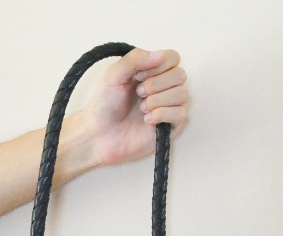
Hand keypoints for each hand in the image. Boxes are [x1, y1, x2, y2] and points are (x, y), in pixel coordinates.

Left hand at [77, 48, 188, 166]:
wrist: (99, 134)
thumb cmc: (105, 105)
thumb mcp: (114, 74)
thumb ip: (135, 59)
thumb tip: (160, 55)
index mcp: (152, 72)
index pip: (173, 58)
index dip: (158, 65)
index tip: (138, 76)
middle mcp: (164, 87)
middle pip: (180, 75)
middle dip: (157, 84)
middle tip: (139, 93)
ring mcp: (169, 107)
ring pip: (182, 94)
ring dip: (158, 100)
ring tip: (141, 109)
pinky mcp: (171, 126)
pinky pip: (180, 114)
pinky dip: (162, 114)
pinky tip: (147, 120)